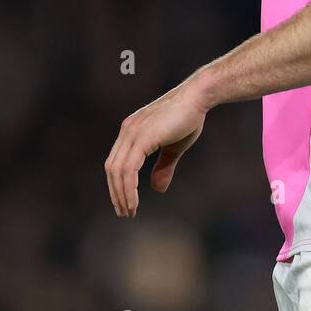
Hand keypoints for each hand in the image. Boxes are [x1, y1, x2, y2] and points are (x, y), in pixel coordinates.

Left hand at [105, 74, 208, 217]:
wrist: (198, 97)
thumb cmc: (188, 118)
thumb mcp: (174, 147)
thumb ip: (163, 167)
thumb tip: (157, 190)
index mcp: (131, 131)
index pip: (116, 162)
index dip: (117, 184)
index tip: (124, 202)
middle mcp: (127, 131)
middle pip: (112, 168)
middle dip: (116, 193)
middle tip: (124, 213)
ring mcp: (132, 133)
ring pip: (118, 171)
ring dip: (122, 194)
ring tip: (130, 211)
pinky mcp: (141, 138)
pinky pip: (128, 170)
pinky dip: (129, 189)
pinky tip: (134, 202)